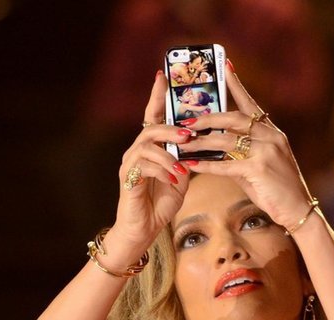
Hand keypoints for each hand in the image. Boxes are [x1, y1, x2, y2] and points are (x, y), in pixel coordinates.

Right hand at [113, 71, 193, 247]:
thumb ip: (188, 158)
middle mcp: (137, 151)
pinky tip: (175, 178)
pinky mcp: (127, 179)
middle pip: (151, 127)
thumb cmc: (161, 203)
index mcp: (151, 147)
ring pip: (146, 144)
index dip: (158, 95)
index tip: (164, 75)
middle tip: (189, 134)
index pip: (154, 115)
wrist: (144, 230)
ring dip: (168, 151)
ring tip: (184, 161)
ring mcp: (130, 164)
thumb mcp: (181, 176)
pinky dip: (162, 170)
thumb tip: (206, 141)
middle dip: (172, 127)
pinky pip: (143, 166)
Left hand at [177, 63, 314, 228]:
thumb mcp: (260, 167)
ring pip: (226, 141)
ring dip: (202, 142)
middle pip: (233, 118)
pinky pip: (227, 165)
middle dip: (208, 118)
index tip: (224, 67)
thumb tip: (217, 151)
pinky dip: (208, 165)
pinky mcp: (259, 170)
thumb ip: (241, 155)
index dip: (237, 85)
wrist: (297, 210)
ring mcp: (266, 152)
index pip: (251, 104)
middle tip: (188, 119)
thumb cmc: (277, 190)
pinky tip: (193, 164)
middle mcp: (271, 137)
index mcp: (272, 133)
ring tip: (183, 142)